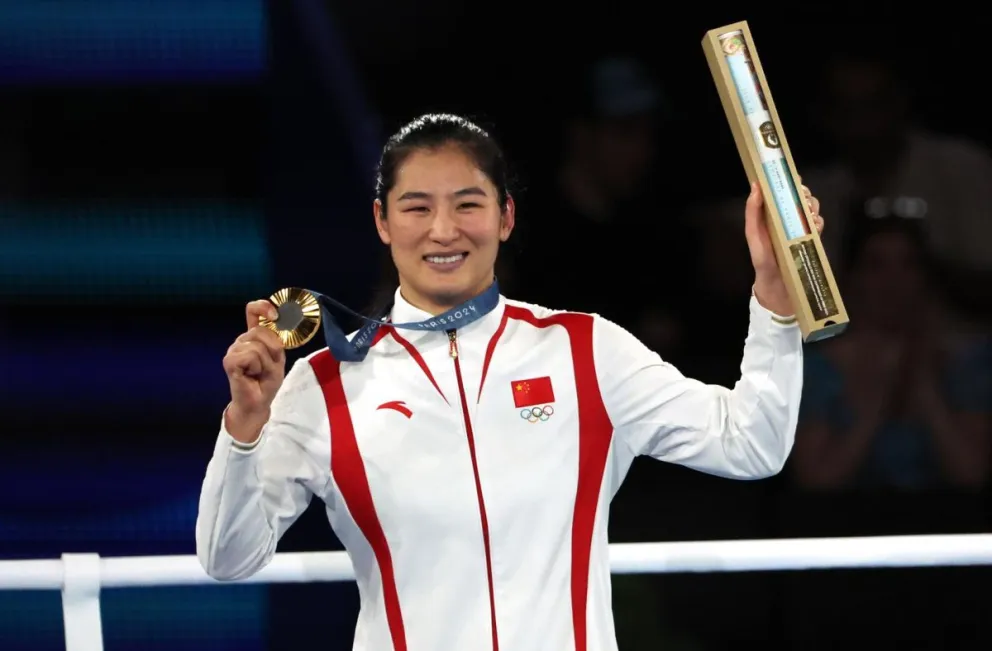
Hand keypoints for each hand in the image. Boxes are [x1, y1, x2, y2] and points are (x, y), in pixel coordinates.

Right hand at [222, 300, 286, 441]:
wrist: (258, 402)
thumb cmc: (266, 381)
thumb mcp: (278, 358)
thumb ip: (275, 340)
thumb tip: (274, 321)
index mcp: (254, 336)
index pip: (253, 311)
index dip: (263, 307)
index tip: (274, 315)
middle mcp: (242, 340)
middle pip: (261, 331)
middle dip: (273, 350)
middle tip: (268, 366)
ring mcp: (234, 349)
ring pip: (258, 346)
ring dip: (265, 362)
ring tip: (259, 372)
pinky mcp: (229, 360)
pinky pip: (250, 356)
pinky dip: (256, 367)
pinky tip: (251, 375)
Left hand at [745, 179, 824, 315]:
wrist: (778, 287)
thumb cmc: (762, 260)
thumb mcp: (753, 235)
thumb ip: (753, 212)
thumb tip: (756, 186)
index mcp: (770, 215)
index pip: (780, 192)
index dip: (787, 182)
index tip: (793, 177)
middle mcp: (786, 219)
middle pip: (799, 197)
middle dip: (803, 193)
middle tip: (802, 197)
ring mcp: (800, 228)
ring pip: (811, 208)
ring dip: (811, 206)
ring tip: (807, 212)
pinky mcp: (811, 239)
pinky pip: (819, 224)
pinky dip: (818, 221)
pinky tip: (813, 224)